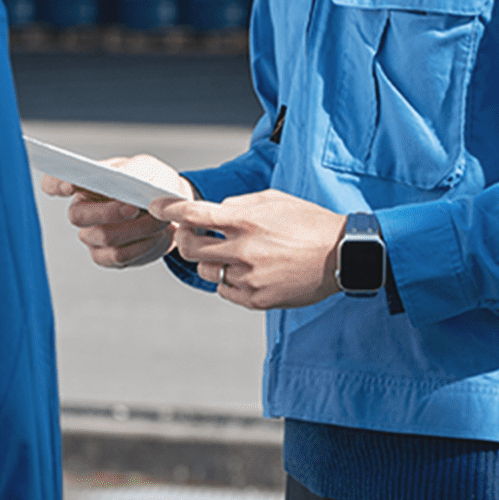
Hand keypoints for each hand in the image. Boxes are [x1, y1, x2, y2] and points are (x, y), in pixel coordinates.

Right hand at [37, 154, 191, 268]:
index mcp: (85, 183)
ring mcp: (91, 235)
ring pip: (103, 237)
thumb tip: (117, 176)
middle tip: (134, 207)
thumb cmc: (152, 184)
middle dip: (108, 212)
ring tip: (157, 219)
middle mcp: (82, 209)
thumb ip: (130, 169)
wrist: (172, 211)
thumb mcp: (146, 168)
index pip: (53, 183)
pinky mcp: (105, 256)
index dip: (54, 185)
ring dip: (135, 229)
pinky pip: (117, 255)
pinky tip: (154, 236)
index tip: (68, 186)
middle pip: (77, 215)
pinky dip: (141, 245)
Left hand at [153, 189, 345, 310]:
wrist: (343, 255)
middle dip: (185, 239)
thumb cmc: (308, 222)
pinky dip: (228, 280)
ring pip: (206, 271)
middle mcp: (243, 250)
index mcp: (245, 221)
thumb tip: (210, 211)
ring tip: (233, 253)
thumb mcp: (272, 200)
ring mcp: (249, 278)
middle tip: (192, 234)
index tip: (155, 207)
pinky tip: (248, 270)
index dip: (169, 210)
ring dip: (211, 261)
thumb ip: (237, 205)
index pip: (193, 215)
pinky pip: (225, 290)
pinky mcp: (257, 300)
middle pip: (189, 248)